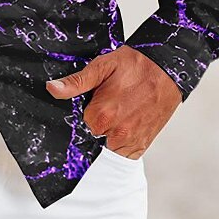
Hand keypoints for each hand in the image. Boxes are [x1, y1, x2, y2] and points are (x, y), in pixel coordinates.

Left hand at [45, 44, 181, 158]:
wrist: (167, 69)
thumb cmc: (135, 65)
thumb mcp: (102, 66)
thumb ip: (76, 82)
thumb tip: (52, 89)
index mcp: (101, 115)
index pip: (80, 121)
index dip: (86, 108)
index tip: (94, 98)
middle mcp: (116, 134)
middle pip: (93, 133)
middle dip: (97, 120)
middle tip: (109, 100)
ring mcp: (131, 142)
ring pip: (106, 144)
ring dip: (109, 131)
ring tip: (120, 108)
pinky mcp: (143, 145)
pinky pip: (123, 153)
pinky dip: (120, 141)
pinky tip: (126, 120)